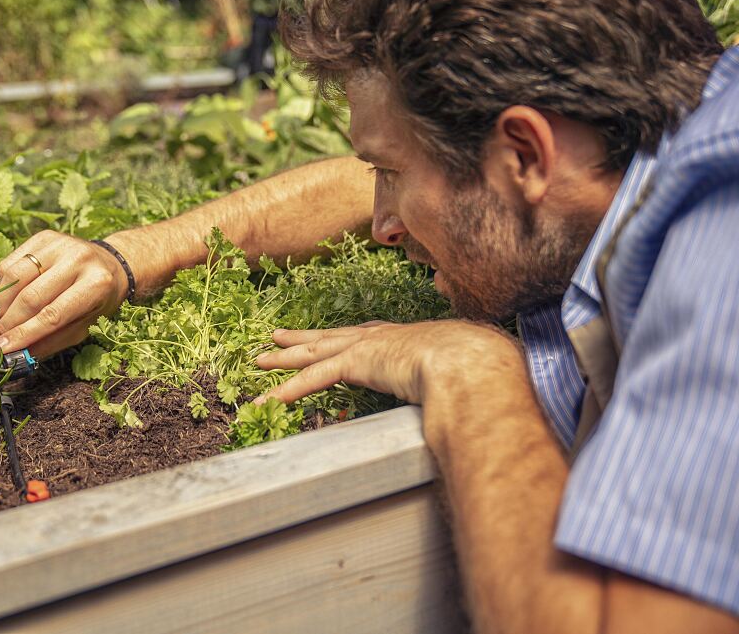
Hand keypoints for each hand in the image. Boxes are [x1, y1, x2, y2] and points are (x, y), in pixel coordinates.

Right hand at [0, 231, 128, 356]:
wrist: (110, 264)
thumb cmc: (97, 301)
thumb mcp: (84, 327)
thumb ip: (52, 341)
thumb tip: (16, 355)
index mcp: (96, 284)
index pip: (52, 315)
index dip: (24, 333)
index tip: (1, 348)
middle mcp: (78, 258)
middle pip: (31, 296)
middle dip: (9, 322)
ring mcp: (60, 243)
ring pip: (15, 277)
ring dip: (1, 304)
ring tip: (0, 320)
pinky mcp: (43, 237)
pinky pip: (10, 263)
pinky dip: (2, 286)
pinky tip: (6, 299)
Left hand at [254, 319, 513, 404]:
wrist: (472, 360)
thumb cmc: (479, 367)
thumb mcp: (464, 374)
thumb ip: (458, 384)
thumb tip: (474, 402)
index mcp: (405, 338)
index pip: (364, 336)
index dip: (343, 337)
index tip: (329, 336)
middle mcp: (380, 337)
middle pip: (330, 337)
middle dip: (302, 338)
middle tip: (277, 336)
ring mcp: (366, 347)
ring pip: (313, 353)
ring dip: (284, 359)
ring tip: (260, 359)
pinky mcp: (357, 362)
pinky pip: (314, 379)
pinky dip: (288, 389)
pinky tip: (268, 399)